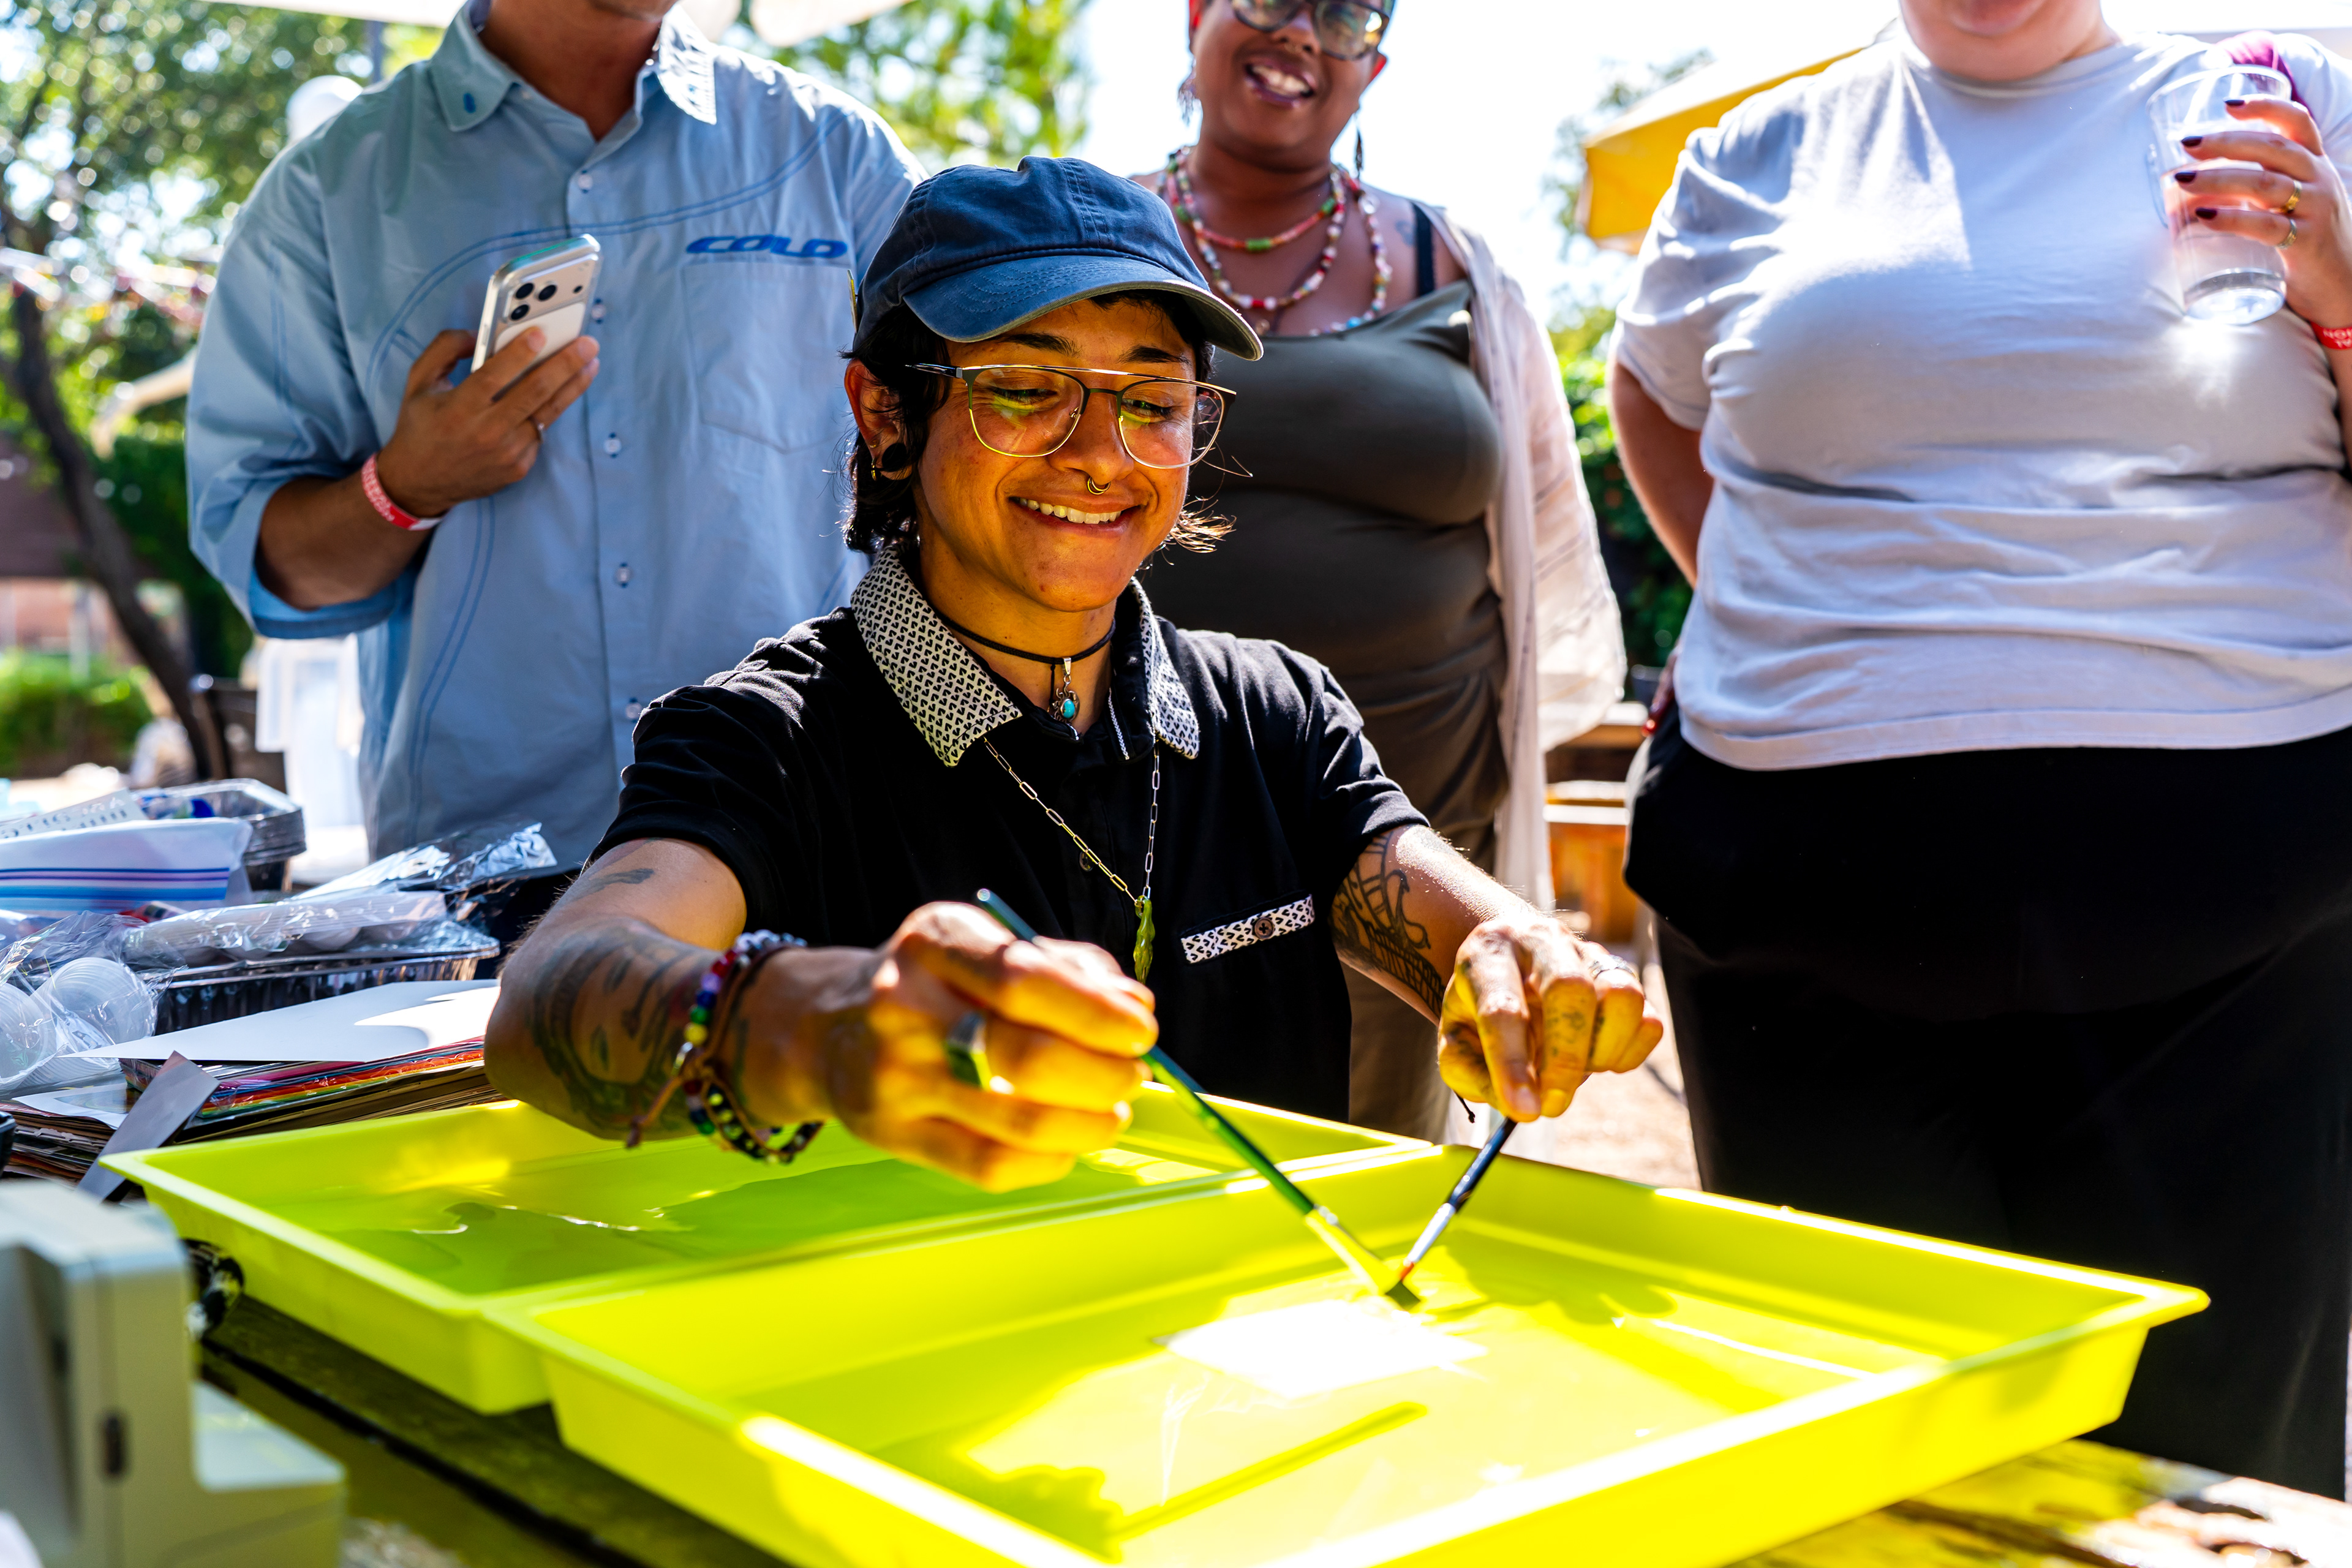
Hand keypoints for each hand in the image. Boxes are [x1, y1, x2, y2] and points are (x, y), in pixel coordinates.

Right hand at [370, 327, 598, 518]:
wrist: (420, 482)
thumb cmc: (420, 425)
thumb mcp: (419, 381)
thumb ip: (444, 349)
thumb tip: (477, 333)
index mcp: (459, 407)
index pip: (495, 375)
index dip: (520, 352)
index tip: (542, 332)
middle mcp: (486, 432)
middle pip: (535, 392)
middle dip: (566, 364)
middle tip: (588, 344)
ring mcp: (506, 453)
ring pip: (547, 413)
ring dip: (573, 387)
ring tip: (591, 365)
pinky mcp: (519, 467)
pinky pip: (539, 433)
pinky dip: (547, 412)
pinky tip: (559, 394)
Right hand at [736, 902, 1156, 1191]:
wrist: (826, 1026)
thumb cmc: (933, 983)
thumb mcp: (983, 944)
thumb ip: (1064, 967)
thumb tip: (1132, 1005)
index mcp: (935, 945)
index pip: (1024, 981)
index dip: (1097, 1013)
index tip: (1140, 1030)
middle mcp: (905, 1010)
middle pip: (1025, 1058)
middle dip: (1103, 1076)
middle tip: (1132, 1076)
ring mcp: (895, 1080)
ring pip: (1018, 1122)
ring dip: (1088, 1125)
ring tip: (1111, 1113)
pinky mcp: (894, 1136)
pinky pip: (991, 1167)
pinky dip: (1049, 1161)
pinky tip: (1066, 1143)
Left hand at [1436, 914, 1665, 1121]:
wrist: (1509, 960)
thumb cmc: (1477, 1007)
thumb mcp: (1452, 1038)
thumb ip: (1470, 1073)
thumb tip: (1521, 1106)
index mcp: (1489, 953)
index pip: (1502, 1008)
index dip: (1512, 1064)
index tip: (1523, 1111)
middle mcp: (1541, 941)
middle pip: (1570, 989)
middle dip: (1565, 1059)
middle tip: (1553, 1105)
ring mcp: (1589, 954)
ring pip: (1621, 996)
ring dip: (1601, 1051)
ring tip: (1575, 1069)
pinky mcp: (1623, 975)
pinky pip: (1648, 1019)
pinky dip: (1627, 1053)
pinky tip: (1596, 1058)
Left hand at [2178, 96, 2351, 326]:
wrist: (2345, 285)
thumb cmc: (2307, 240)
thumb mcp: (2291, 202)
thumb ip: (2259, 186)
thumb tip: (2194, 182)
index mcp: (2316, 164)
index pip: (2298, 122)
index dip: (2266, 108)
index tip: (2227, 104)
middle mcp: (2319, 180)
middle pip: (2273, 148)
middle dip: (2226, 142)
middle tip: (2188, 144)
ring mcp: (2316, 209)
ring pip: (2265, 184)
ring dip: (2218, 178)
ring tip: (2181, 179)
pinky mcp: (2307, 241)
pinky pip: (2267, 226)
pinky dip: (2232, 219)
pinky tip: (2204, 216)